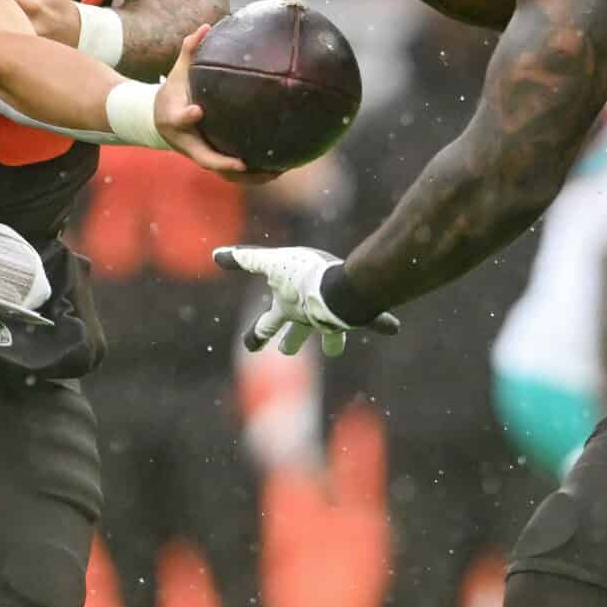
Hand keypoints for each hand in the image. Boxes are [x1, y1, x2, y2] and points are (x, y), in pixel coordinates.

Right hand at [153, 25, 261, 181]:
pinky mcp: (210, 160)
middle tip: (243, 163)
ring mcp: (199, 154)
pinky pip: (233, 173)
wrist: (158, 120)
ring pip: (222, 172)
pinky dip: (254, 174)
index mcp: (174, 119)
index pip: (179, 119)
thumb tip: (206, 26)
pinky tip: (279, 170)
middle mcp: (186, 142)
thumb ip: (189, 50)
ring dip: (247, 176)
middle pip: (204, 158)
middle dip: (223, 164)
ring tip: (275, 172)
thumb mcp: (177, 72)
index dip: (187, 117)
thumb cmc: (173, 92)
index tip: (198, 110)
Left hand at [213, 243, 400, 356]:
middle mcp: (307, 320)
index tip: (249, 347)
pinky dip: (381, 323)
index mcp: (287, 310)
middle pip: (296, 336)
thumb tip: (215, 255)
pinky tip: (392, 328)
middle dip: (292, 343)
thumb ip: (245, 259)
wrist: (336, 288)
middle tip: (287, 351)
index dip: (256, 336)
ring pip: (332, 336)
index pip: (265, 326)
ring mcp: (332, 321)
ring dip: (333, 341)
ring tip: (334, 349)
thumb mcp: (270, 261)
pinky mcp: (358, 317)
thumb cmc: (301, 275)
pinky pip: (372, 320)